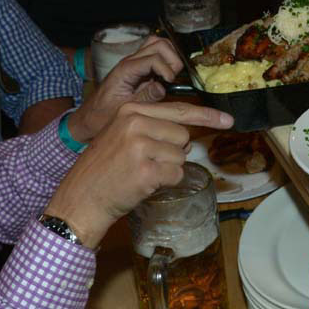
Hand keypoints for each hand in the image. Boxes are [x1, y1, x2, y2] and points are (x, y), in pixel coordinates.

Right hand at [43, 101, 233, 248]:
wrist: (80, 198)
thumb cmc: (104, 169)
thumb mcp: (122, 135)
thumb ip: (152, 126)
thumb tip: (188, 135)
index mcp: (130, 110)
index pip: (178, 110)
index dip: (206, 116)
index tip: (227, 120)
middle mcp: (135, 122)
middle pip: (183, 136)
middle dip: (173, 153)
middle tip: (146, 163)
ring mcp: (141, 146)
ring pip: (182, 157)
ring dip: (168, 169)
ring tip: (141, 173)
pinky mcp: (146, 171)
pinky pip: (176, 175)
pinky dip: (165, 183)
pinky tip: (143, 184)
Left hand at [66, 37, 182, 141]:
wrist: (89, 118)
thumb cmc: (102, 115)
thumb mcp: (125, 110)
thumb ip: (145, 97)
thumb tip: (163, 87)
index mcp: (125, 70)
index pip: (154, 58)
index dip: (167, 69)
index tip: (171, 83)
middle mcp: (130, 62)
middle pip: (158, 44)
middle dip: (172, 59)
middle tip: (174, 78)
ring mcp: (134, 62)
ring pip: (158, 44)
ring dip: (170, 56)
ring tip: (172, 75)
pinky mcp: (138, 67)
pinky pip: (155, 54)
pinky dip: (166, 60)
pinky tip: (166, 77)